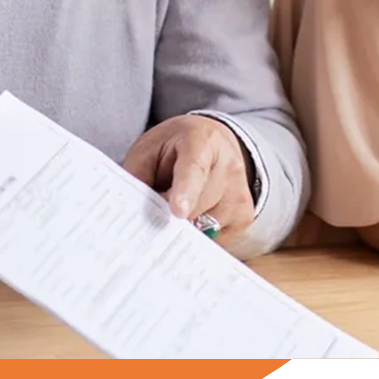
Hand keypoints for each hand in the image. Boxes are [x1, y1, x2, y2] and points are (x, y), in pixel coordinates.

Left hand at [122, 115, 254, 245]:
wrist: (211, 144)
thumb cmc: (172, 148)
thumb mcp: (147, 152)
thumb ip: (138, 179)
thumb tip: (134, 216)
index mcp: (201, 140)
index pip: (195, 168)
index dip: (186, 191)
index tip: (178, 212)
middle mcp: (229, 164)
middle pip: (199, 205)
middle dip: (172, 216)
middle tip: (156, 208)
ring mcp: (240, 191)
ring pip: (207, 226)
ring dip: (186, 225)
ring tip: (179, 203)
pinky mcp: (244, 216)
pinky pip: (215, 238)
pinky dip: (198, 233)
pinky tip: (193, 214)